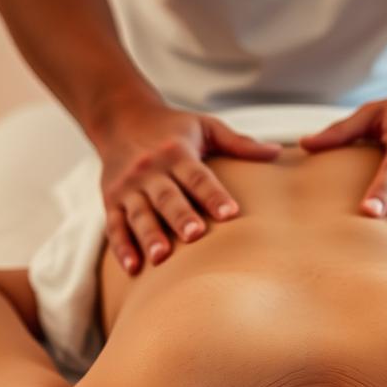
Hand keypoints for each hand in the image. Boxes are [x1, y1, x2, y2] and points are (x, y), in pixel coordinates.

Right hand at [93, 101, 280, 273]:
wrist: (120, 118)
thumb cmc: (172, 128)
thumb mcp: (205, 126)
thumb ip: (238, 143)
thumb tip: (277, 152)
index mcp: (177, 153)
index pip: (198, 177)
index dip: (214, 195)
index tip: (230, 214)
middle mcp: (151, 170)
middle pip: (167, 197)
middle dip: (180, 216)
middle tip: (195, 235)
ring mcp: (128, 187)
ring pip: (139, 214)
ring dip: (149, 236)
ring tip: (161, 257)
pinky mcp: (110, 201)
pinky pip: (115, 226)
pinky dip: (122, 247)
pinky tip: (133, 268)